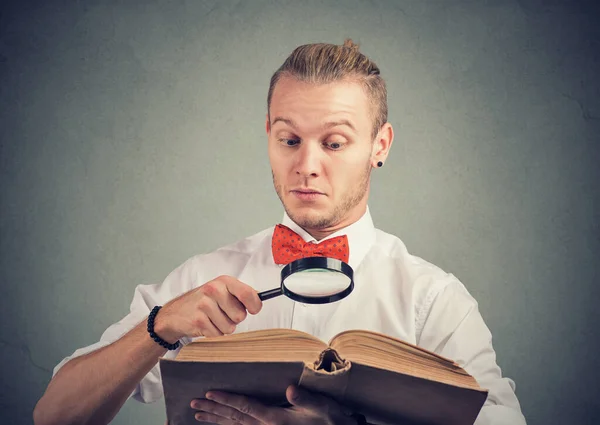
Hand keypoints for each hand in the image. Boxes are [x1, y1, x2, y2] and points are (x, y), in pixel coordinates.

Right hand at [153, 275, 261, 341]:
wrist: (174, 313)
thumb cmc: (202, 302)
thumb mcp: (221, 290)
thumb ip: (239, 294)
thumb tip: (260, 299)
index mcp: (224, 281)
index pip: (248, 294)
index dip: (255, 305)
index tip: (254, 309)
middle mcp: (214, 290)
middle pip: (240, 315)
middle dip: (234, 319)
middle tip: (222, 314)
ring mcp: (204, 305)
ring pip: (229, 328)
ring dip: (223, 328)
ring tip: (212, 319)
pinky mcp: (198, 320)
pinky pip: (217, 335)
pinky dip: (213, 334)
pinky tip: (205, 325)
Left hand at [190, 384, 358, 424]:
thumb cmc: (330, 419)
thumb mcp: (321, 407)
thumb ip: (304, 398)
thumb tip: (289, 389)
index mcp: (275, 419)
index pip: (245, 406)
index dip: (226, 399)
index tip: (208, 392)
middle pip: (234, 417)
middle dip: (213, 410)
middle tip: (194, 404)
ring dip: (216, 419)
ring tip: (198, 415)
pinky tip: (222, 423)